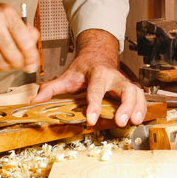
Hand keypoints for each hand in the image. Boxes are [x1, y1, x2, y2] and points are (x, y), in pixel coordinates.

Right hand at [0, 0, 38, 72]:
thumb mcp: (4, 12)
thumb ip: (21, 27)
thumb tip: (34, 41)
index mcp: (6, 13)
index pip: (25, 41)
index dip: (32, 56)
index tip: (33, 63)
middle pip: (14, 55)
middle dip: (21, 64)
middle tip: (23, 65)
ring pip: (1, 63)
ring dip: (8, 66)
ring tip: (9, 62)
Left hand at [31, 29, 145, 126]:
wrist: (98, 55)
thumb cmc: (83, 69)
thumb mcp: (67, 76)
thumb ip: (52, 88)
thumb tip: (35, 99)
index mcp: (97, 74)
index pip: (96, 90)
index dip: (94, 105)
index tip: (91, 119)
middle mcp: (113, 77)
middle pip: (124, 89)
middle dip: (124, 105)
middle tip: (121, 121)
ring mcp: (123, 82)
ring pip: (136, 92)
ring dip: (137, 107)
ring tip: (134, 121)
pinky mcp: (130, 88)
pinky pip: (140, 96)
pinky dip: (142, 107)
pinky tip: (139, 119)